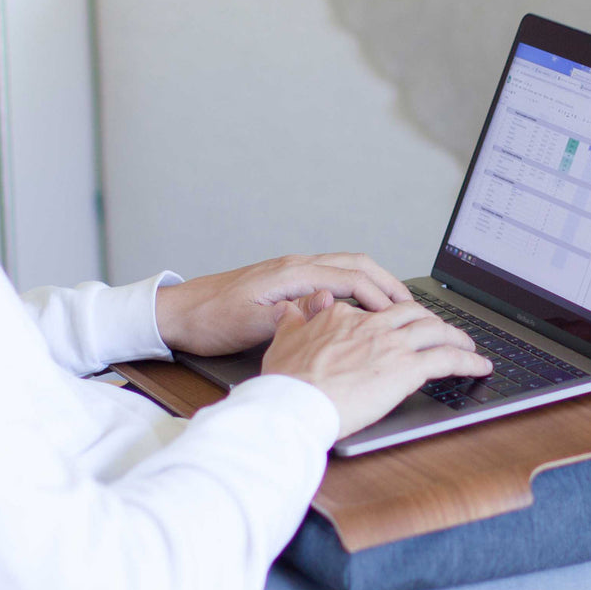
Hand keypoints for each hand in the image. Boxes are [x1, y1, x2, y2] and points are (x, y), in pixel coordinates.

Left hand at [154, 253, 413, 355]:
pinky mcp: (286, 281)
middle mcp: (296, 266)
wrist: (179, 312)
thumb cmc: (210, 319)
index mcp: (292, 274)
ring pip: (346, 267)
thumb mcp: (250, 325)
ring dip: (374, 282)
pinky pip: (332, 277)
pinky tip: (360, 306)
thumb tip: (325, 314)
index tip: (399, 316)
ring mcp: (292, 271)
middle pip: (356, 264)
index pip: (350, 279)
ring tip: (395, 304)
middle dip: (388, 282)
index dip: (380, 297)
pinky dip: (356, 287)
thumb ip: (291, 317)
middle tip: (411, 305)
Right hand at [261, 298, 492, 438]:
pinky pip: (449, 358)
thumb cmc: (287, 381)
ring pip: (436, 330)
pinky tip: (481, 366)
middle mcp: (372, 324)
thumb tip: (291, 307)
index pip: (376, 312)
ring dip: (457, 336)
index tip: (399, 327)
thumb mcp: (283, 340)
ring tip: (468, 344)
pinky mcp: (408, 368)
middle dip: (432, 320)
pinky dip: (469, 360)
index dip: (393, 319)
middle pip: (413, 313)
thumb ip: (293, 320)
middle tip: (442, 330)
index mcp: (343, 317)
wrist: (296, 403)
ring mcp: (392, 344)